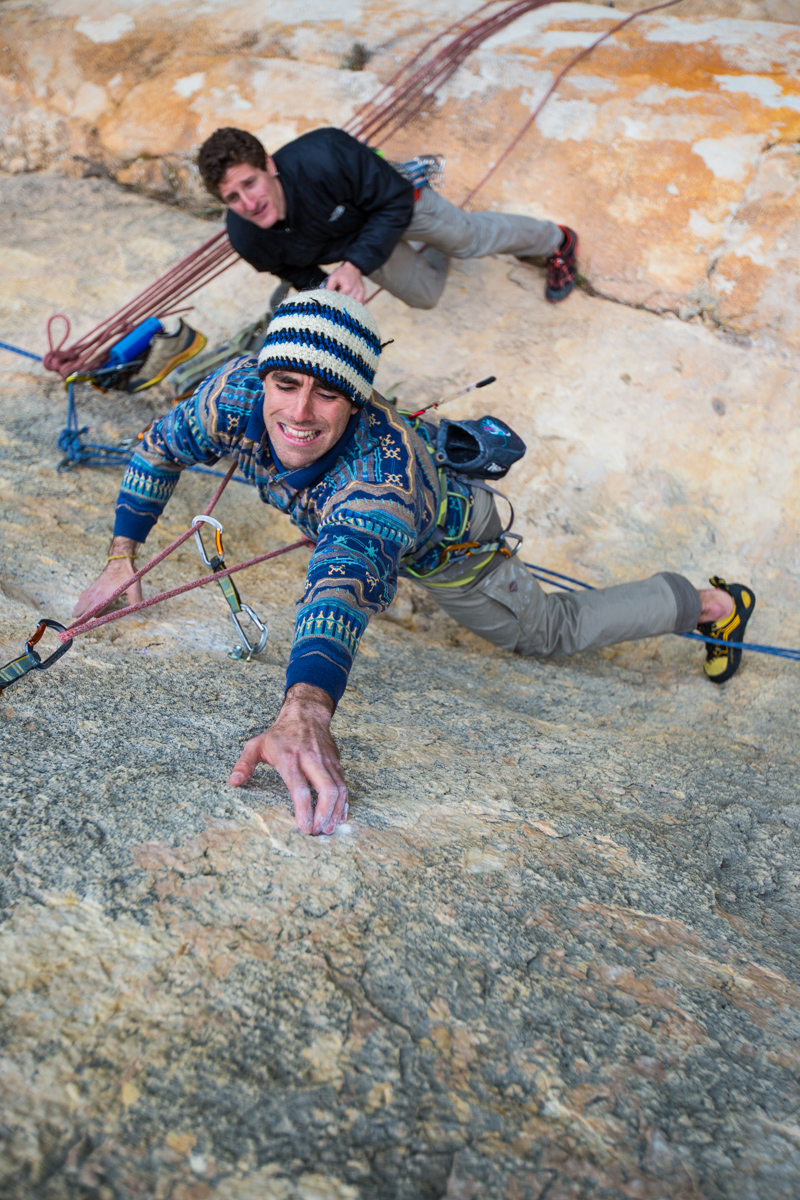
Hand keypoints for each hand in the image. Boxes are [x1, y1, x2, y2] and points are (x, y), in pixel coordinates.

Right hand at [73, 537, 140, 617]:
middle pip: (81, 608)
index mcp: (103, 597)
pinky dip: (82, 600)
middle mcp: (95, 594)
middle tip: (77, 623)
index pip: (90, 613)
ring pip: (81, 602)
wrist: (120, 561)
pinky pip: (84, 595)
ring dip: (80, 608)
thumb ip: (135, 601)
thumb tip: (136, 612)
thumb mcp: (134, 589)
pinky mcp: (93, 585)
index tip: (78, 626)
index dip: (84, 620)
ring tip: (78, 614)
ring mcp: (93, 589)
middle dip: (79, 616)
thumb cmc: (127, 576)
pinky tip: (83, 602)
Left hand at [229, 683, 347, 834]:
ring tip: (328, 829)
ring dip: (336, 811)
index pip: (300, 787)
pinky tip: (339, 817)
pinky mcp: (336, 763)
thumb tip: (233, 782)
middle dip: (324, 814)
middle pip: (326, 789)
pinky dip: (343, 803)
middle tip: (317, 831)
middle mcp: (311, 760)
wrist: (306, 714)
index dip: (304, 809)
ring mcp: (327, 761)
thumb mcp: (256, 744)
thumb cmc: (279, 734)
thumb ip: (244, 764)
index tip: (304, 827)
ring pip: (339, 789)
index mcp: (290, 758)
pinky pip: (344, 785)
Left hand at [325, 261, 365, 302]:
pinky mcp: (362, 292)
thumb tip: (325, 295)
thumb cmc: (343, 272)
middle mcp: (355, 290)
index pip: (340, 299)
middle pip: (347, 303)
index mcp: (347, 287)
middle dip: (342, 305)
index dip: (335, 302)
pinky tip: (352, 305)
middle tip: (338, 305)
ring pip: (354, 304)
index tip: (332, 303)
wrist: (353, 267)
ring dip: (349, 305)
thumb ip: (329, 287)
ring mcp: (360, 292)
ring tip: (344, 305)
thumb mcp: (333, 277)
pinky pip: (360, 302)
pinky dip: (356, 305)